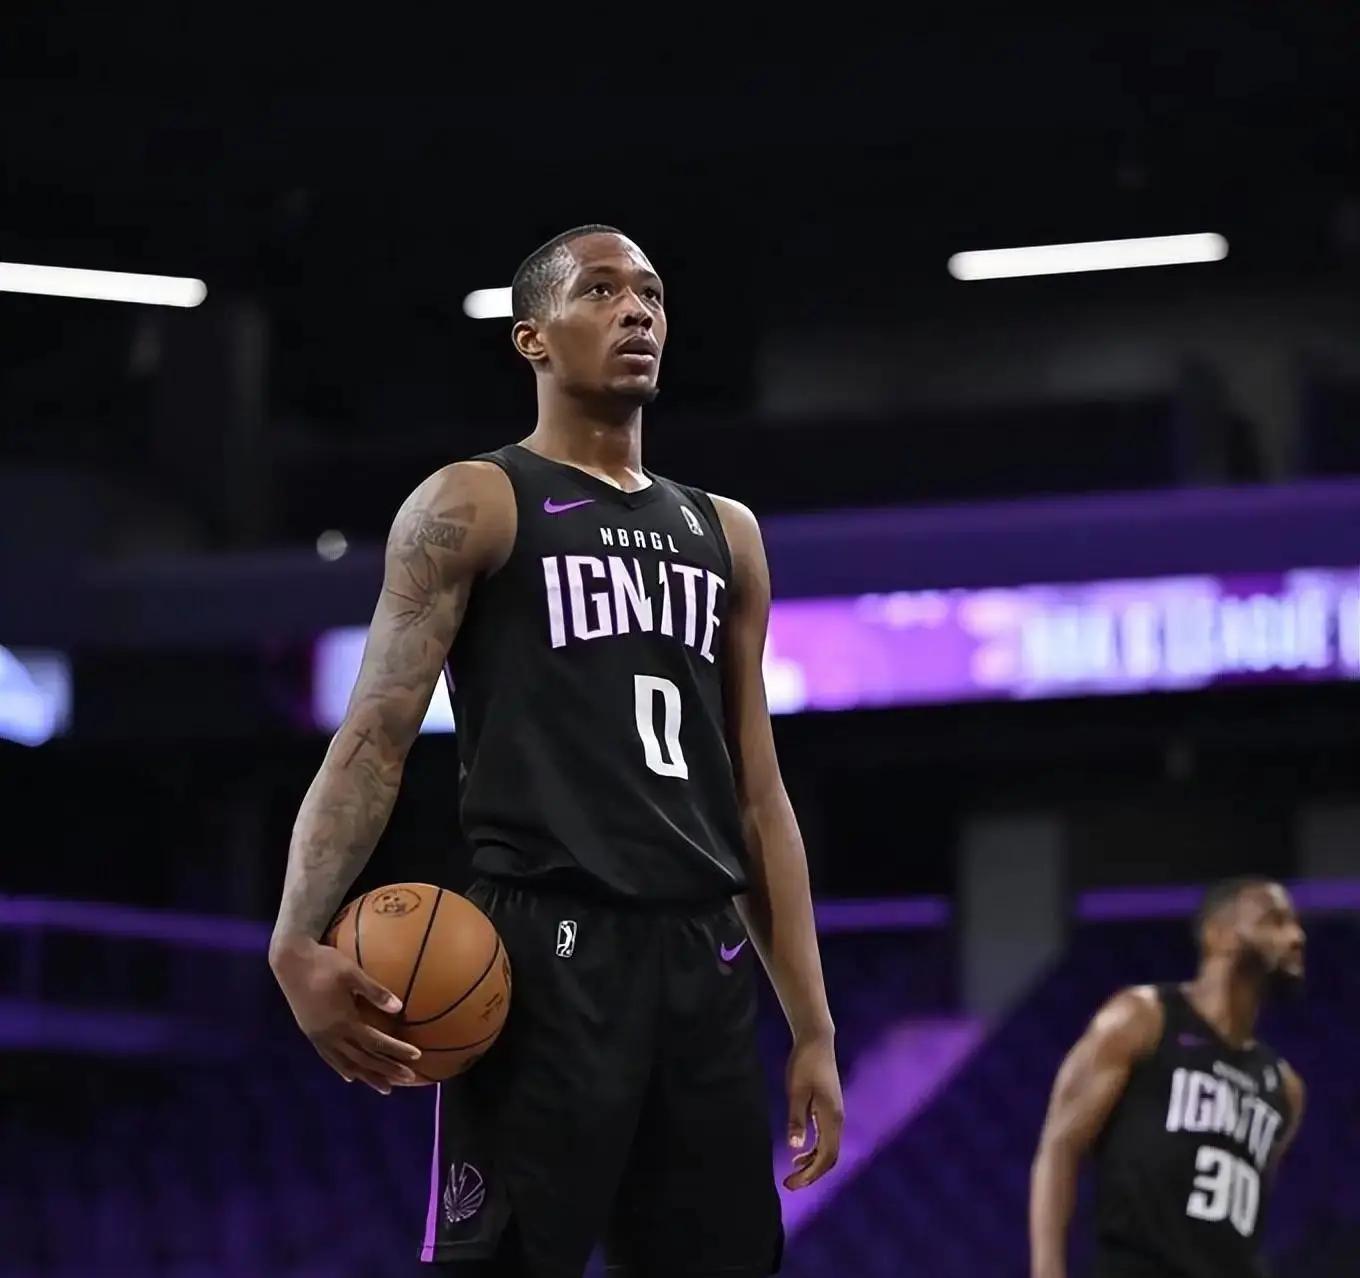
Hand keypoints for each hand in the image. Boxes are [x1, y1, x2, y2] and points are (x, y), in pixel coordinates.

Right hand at [271, 938, 421, 1093]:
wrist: (290, 961)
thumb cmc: (325, 963)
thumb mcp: (352, 973)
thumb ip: (375, 992)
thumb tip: (400, 1008)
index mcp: (343, 1021)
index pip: (375, 1042)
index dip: (396, 1050)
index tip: (416, 1057)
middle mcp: (331, 1035)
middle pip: (363, 1059)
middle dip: (387, 1070)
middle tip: (409, 1079)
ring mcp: (319, 1036)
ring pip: (346, 1064)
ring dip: (367, 1077)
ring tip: (384, 1088)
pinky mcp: (310, 1033)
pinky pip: (329, 1058)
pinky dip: (343, 1069)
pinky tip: (350, 1077)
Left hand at [783, 1033, 843, 1188]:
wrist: (817, 1041)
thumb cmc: (805, 1064)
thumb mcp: (796, 1091)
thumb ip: (796, 1119)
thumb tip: (795, 1148)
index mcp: (831, 1118)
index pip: (826, 1157)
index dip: (810, 1175)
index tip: (792, 1184)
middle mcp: (838, 1120)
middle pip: (830, 1158)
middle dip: (812, 1174)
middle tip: (789, 1184)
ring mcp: (835, 1115)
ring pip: (829, 1149)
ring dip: (812, 1164)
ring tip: (792, 1172)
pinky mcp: (830, 1109)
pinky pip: (826, 1138)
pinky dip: (814, 1150)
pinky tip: (799, 1153)